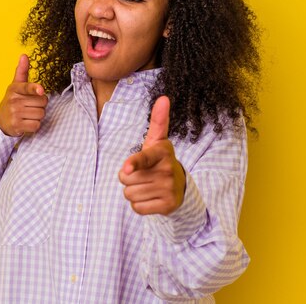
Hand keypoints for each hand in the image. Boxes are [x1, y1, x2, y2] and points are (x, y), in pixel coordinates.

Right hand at [0, 54, 47, 136]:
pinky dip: (35, 125)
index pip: (27, 87)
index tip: (41, 90)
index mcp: (15, 89)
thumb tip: (24, 55)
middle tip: (31, 105)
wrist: (0, 121)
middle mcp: (14, 101)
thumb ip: (22, 71)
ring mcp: (15, 114)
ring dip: (38, 115)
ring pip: (41, 114)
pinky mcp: (17, 126)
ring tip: (29, 114)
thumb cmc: (12, 100)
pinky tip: (27, 122)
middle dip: (40, 105)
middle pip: (42, 102)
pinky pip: (36, 125)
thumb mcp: (15, 86)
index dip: (35, 89)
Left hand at [118, 96, 185, 215]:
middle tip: (144, 174)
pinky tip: (150, 197)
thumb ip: (158, 120)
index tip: (126, 168)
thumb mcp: (157, 141)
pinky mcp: (167, 206)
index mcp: (163, 152)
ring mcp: (169, 189)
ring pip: (130, 194)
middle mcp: (167, 170)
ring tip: (147, 185)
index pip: (144, 158)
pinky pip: (137, 208)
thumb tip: (163, 98)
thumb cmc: (159, 160)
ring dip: (133, 192)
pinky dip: (139, 205)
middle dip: (129, 178)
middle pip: (126, 179)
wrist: (179, 186)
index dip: (133, 163)